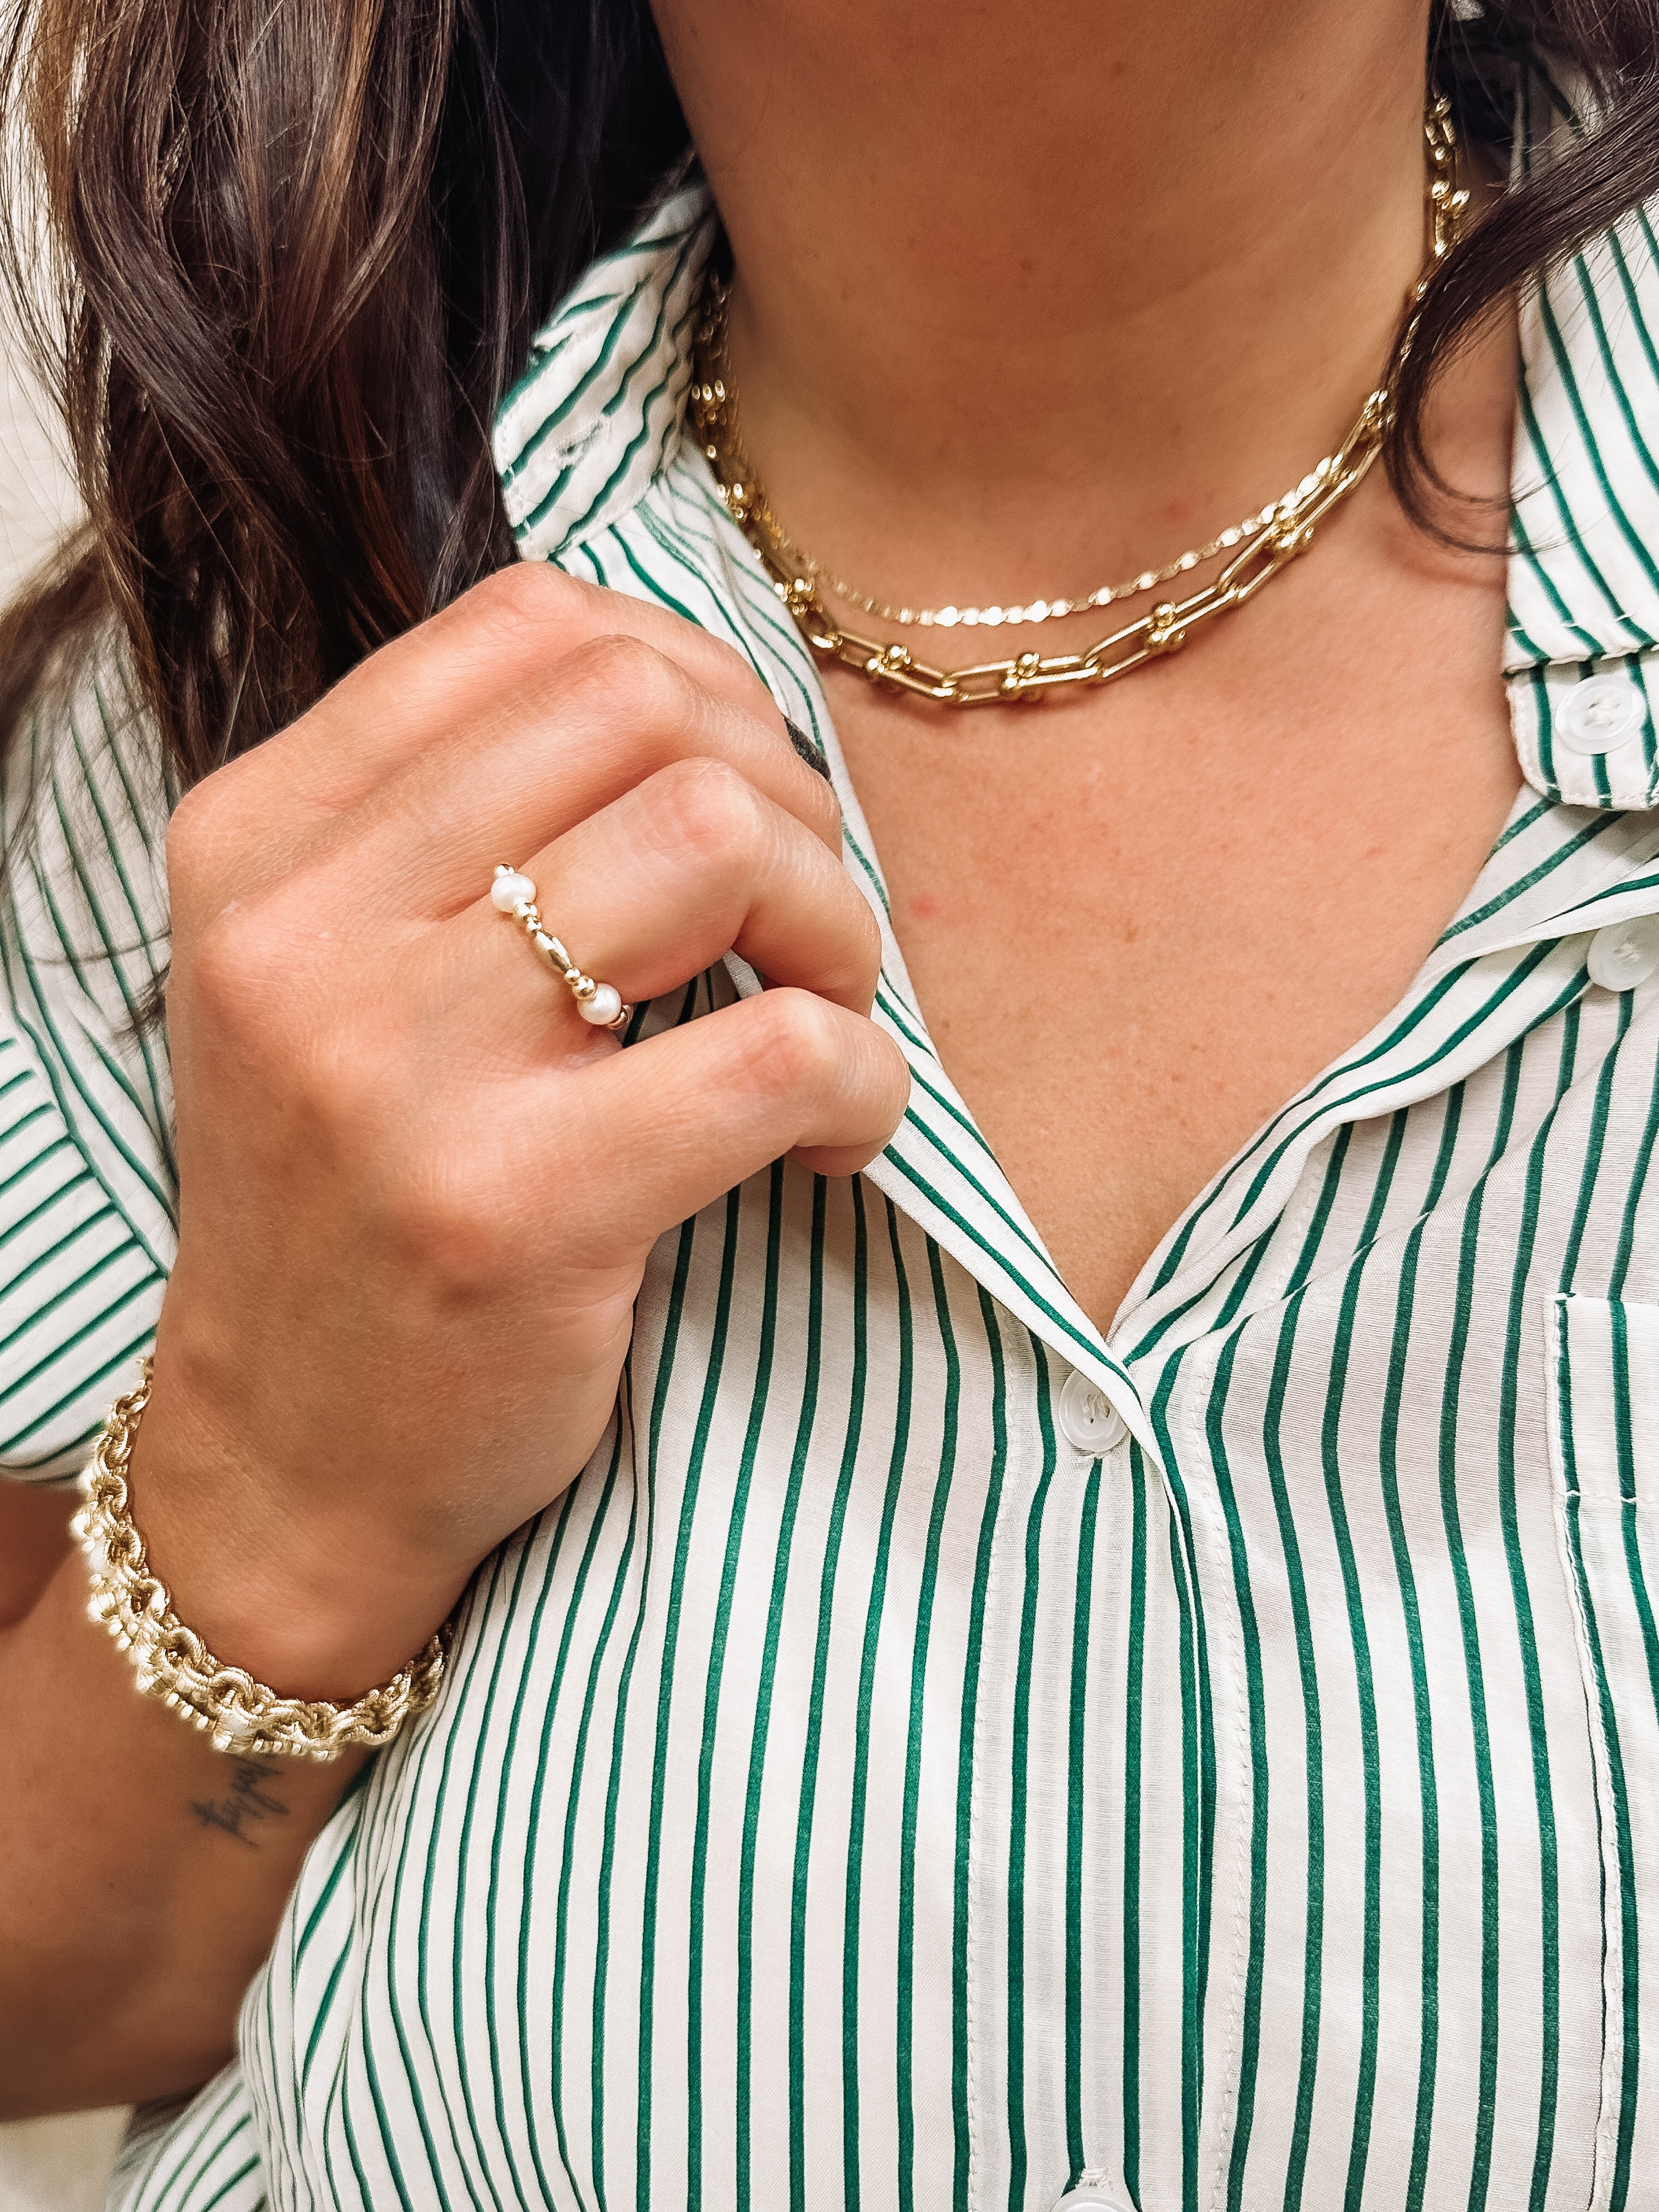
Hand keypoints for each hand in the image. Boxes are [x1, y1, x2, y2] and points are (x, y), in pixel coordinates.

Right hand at [135, 566, 909, 1695]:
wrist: (290, 1455)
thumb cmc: (356, 1193)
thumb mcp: (333, 968)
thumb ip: (463, 815)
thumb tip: (695, 691)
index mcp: (257, 839)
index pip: (528, 622)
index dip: (696, 678)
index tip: (743, 789)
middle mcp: (304, 932)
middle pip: (637, 705)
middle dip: (784, 787)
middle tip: (805, 913)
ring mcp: (400, 1071)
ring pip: (716, 839)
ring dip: (839, 920)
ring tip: (827, 1009)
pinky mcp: (516, 1209)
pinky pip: (777, 1051)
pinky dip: (864, 1078)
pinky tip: (833, 1134)